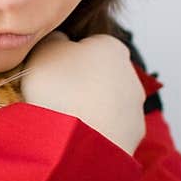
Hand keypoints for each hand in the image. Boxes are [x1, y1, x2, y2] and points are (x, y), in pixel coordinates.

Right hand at [19, 31, 145, 156]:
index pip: (91, 44)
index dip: (69, 57)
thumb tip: (61, 42)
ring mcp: (135, 108)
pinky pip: (111, 130)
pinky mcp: (133, 137)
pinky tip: (78, 138)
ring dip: (91, 110)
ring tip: (65, 122)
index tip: (53, 72)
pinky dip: (98, 133)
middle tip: (57, 97)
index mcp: (112, 47)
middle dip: (84, 84)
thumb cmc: (60, 89)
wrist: (77, 141)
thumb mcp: (44, 49)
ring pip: (108, 105)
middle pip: (102, 75)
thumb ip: (55, 39)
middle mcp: (131, 74)